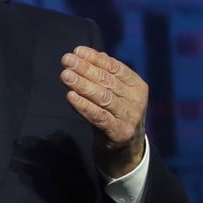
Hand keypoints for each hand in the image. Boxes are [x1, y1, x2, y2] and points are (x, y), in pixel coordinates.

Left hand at [60, 46, 147, 176]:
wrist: (124, 151)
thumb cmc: (115, 115)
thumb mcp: (115, 94)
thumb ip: (106, 75)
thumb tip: (90, 53)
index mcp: (137, 86)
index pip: (115, 68)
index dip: (95, 58)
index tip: (77, 51)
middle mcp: (137, 100)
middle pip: (107, 81)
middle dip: (85, 69)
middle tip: (66, 60)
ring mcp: (129, 117)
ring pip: (102, 97)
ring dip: (82, 84)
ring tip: (65, 75)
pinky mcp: (119, 133)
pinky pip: (98, 116)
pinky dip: (84, 106)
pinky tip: (70, 97)